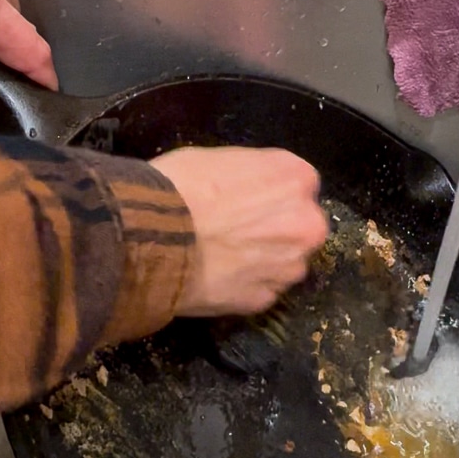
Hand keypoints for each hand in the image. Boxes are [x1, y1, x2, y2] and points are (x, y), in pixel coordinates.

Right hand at [153, 146, 327, 315]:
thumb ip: (251, 173)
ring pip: (284, 262)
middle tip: (235, 230)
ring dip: (263, 261)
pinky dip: (244, 286)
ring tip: (224, 257)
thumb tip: (248, 188)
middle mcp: (306, 224)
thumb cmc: (180, 187)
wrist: (151, 238)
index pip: (296, 184)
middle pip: (299, 226)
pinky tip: (217, 277)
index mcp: (297, 178)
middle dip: (275, 229)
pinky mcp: (265, 299)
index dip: (269, 192)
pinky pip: (260, 290)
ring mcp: (289, 267)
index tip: (246, 198)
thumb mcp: (218, 157)